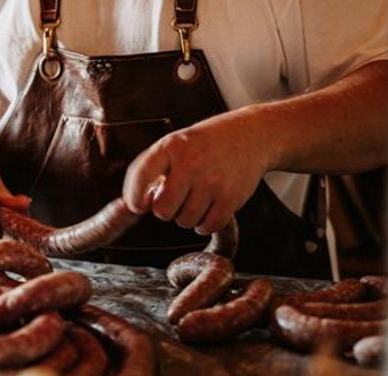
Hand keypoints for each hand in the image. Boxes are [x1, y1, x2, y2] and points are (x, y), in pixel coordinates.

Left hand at [122, 110, 270, 234]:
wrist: (251, 136)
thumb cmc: (206, 144)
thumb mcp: (176, 144)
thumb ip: (153, 169)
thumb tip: (136, 204)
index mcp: (171, 147)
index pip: (141, 177)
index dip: (135, 198)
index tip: (138, 205)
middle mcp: (191, 163)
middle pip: (162, 210)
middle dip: (166, 210)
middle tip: (176, 198)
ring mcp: (212, 181)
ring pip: (184, 221)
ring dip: (187, 216)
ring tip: (196, 197)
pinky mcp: (230, 197)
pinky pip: (207, 226)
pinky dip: (205, 224)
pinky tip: (208, 208)